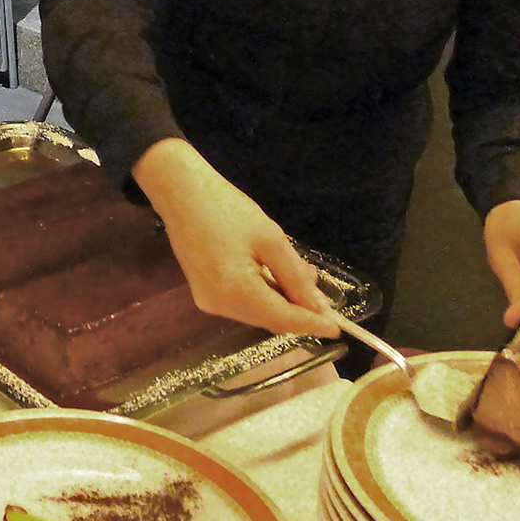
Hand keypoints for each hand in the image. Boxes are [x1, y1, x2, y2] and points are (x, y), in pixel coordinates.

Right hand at [132, 138, 338, 338]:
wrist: (180, 192)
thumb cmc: (227, 209)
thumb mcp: (270, 239)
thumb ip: (295, 276)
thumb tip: (318, 306)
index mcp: (235, 292)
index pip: (283, 319)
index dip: (312, 324)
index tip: (339, 328)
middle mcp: (219, 306)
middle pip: (270, 319)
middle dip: (298, 310)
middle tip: (320, 290)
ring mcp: (208, 301)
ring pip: (257, 313)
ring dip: (282, 301)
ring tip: (298, 275)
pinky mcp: (204, 293)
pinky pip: (242, 303)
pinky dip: (263, 295)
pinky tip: (273, 274)